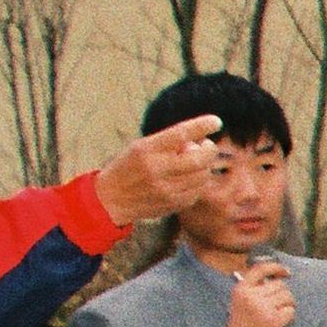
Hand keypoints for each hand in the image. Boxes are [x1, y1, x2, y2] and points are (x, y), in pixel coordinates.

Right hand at [93, 113, 224, 221]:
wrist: (110, 200)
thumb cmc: (128, 167)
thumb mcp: (140, 147)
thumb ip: (167, 143)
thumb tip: (199, 140)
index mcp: (146, 150)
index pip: (179, 134)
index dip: (201, 126)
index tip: (216, 121)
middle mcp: (157, 169)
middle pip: (199, 159)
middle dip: (209, 150)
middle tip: (208, 145)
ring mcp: (166, 189)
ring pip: (202, 176)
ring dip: (205, 166)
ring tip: (196, 162)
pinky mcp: (172, 204)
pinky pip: (198, 191)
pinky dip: (199, 182)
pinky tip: (190, 178)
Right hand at [224, 260, 296, 326]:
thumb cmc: (242, 326)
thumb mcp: (240, 302)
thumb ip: (254, 289)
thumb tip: (277, 278)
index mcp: (241, 289)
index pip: (261, 269)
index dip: (276, 268)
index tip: (285, 272)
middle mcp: (251, 296)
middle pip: (279, 285)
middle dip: (283, 295)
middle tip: (279, 307)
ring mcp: (262, 308)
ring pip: (287, 297)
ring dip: (287, 305)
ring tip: (278, 315)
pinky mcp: (273, 320)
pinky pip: (290, 311)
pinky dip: (289, 317)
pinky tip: (280, 323)